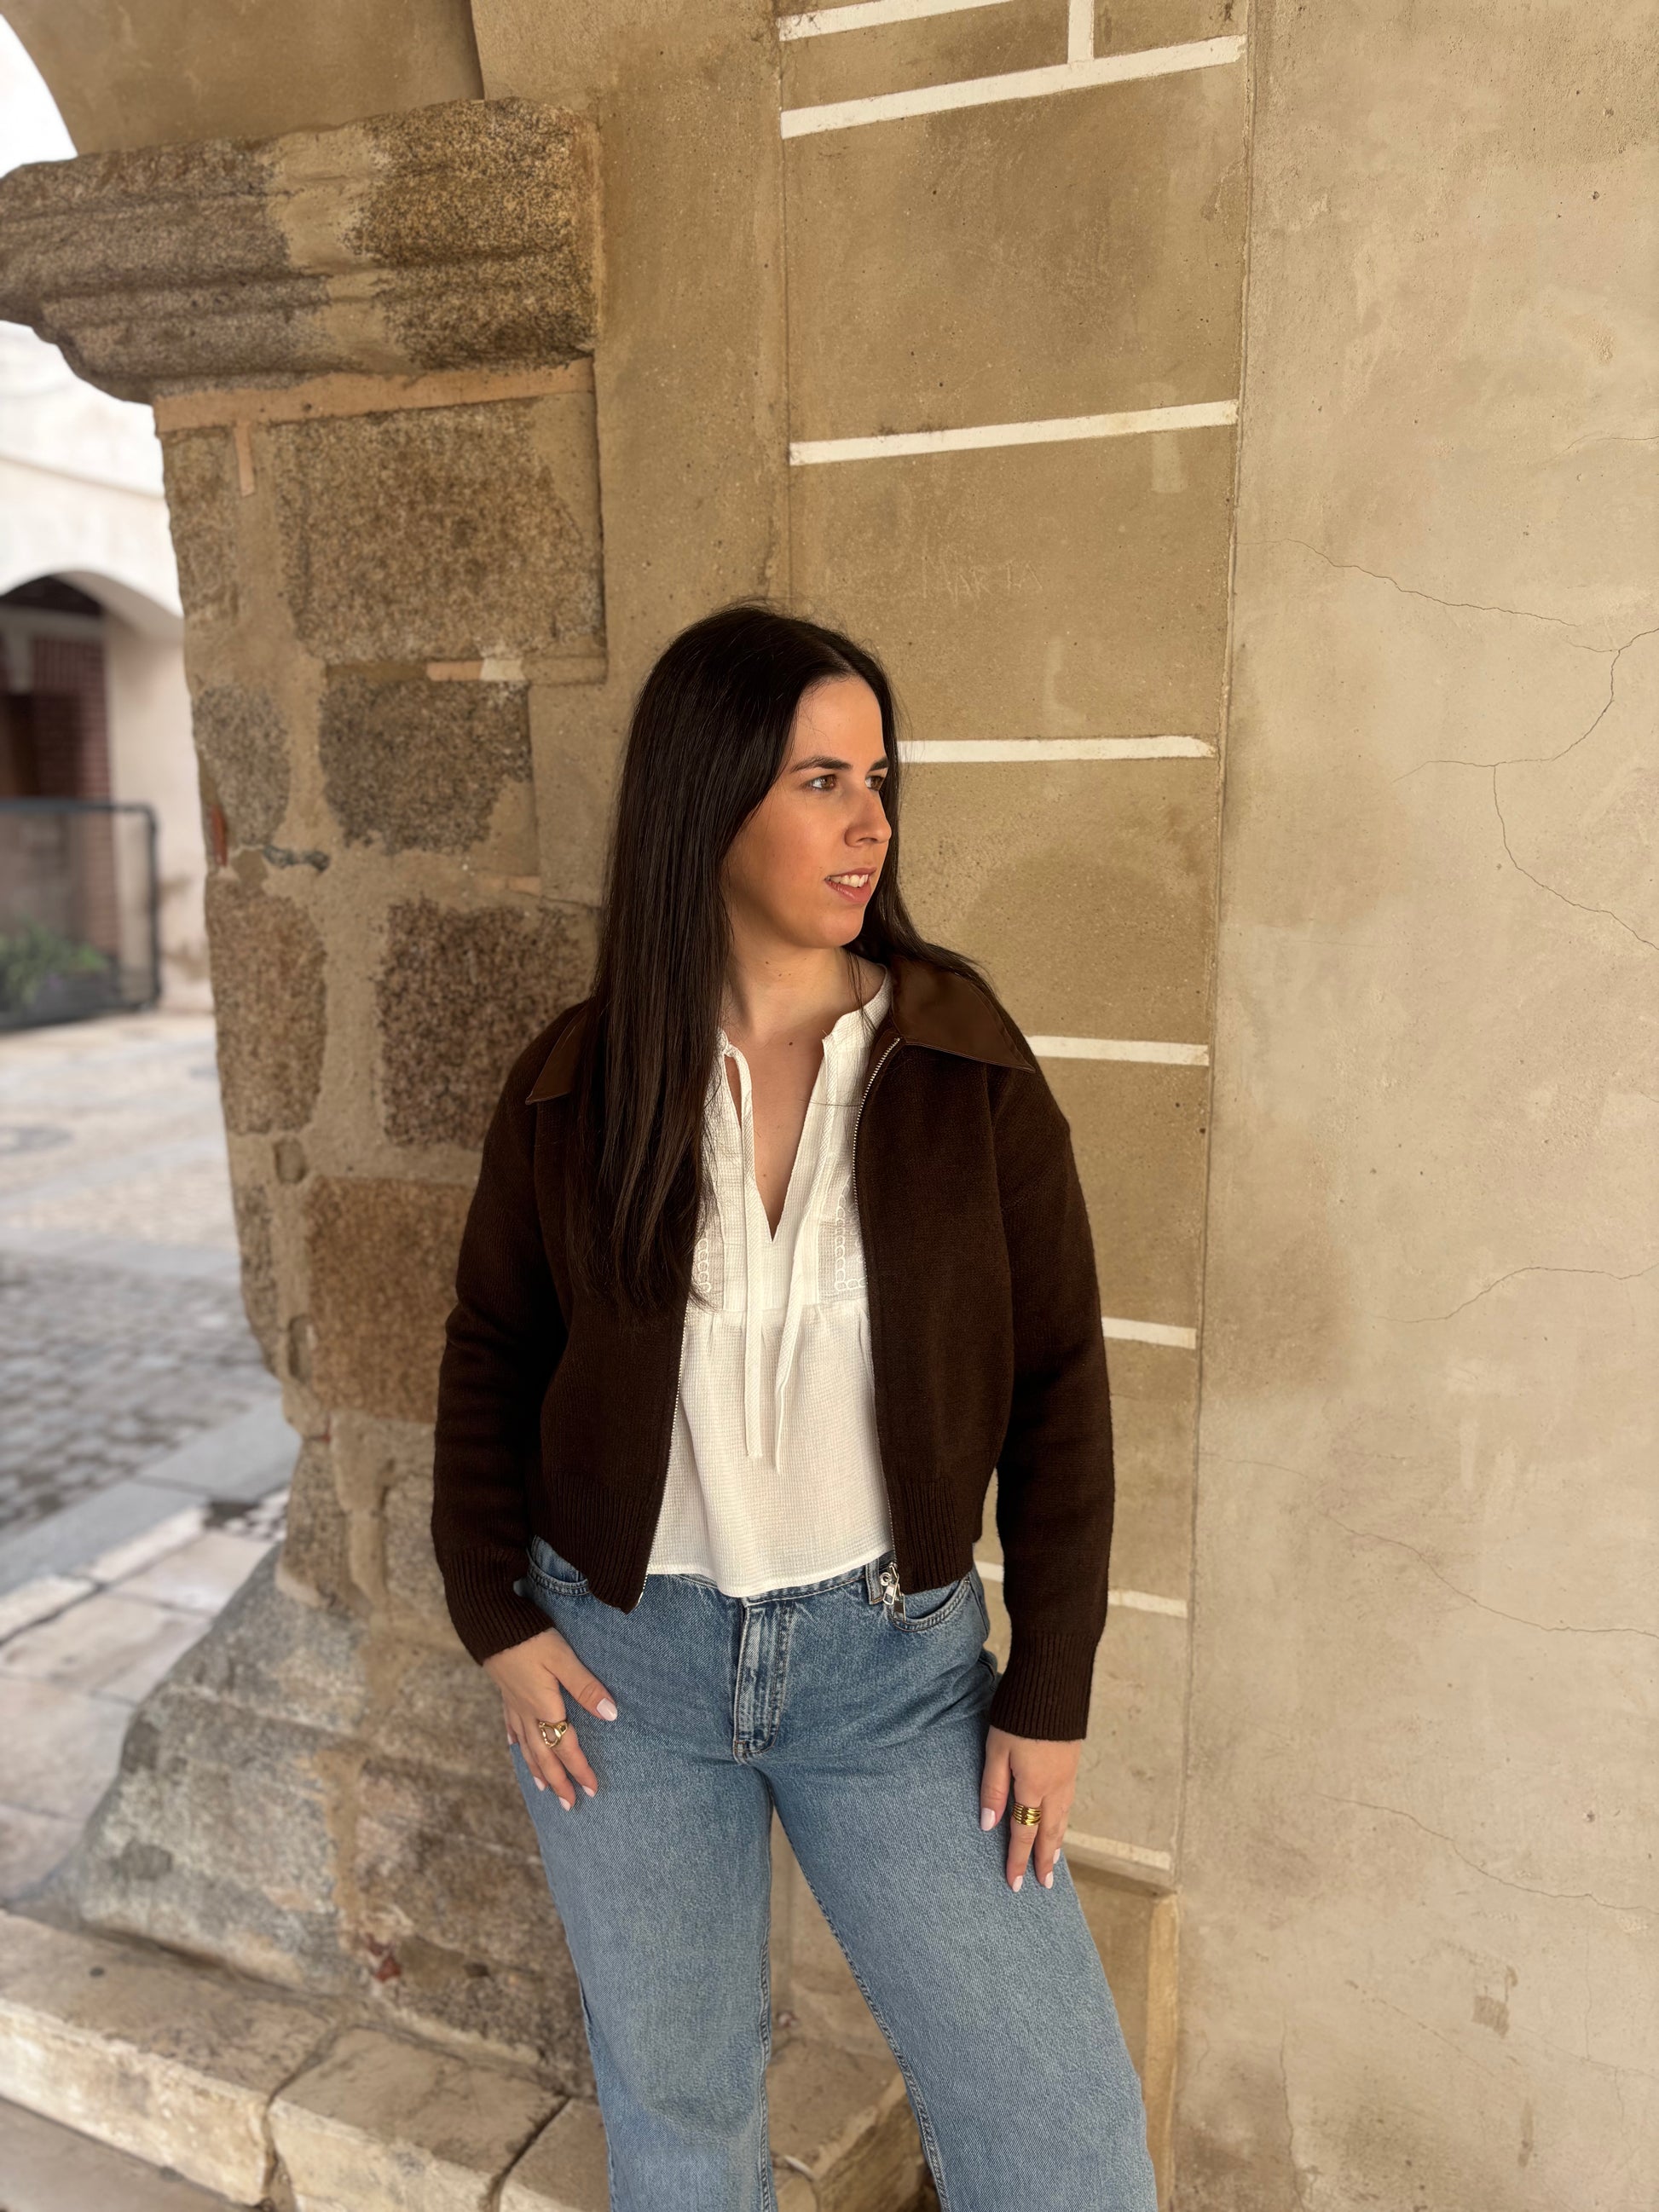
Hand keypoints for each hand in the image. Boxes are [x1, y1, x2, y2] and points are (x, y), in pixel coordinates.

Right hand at [483, 1625, 617, 1810]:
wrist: (492, 1624)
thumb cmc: (531, 1638)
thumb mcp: (563, 1659)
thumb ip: (586, 1687)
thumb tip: (611, 1715)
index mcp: (545, 1708)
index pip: (566, 1747)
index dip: (580, 1769)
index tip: (592, 1790)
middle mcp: (528, 1713)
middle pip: (544, 1756)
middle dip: (558, 1781)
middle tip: (569, 1805)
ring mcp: (514, 1705)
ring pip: (526, 1746)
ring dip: (537, 1769)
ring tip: (543, 1789)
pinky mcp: (506, 1693)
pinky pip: (512, 1726)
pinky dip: (516, 1741)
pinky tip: (515, 1747)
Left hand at [979, 1725, 1079, 1890]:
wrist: (1052, 1685)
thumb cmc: (1018, 1716)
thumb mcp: (996, 1750)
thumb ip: (993, 1789)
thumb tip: (988, 1825)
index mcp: (1033, 1787)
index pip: (1023, 1833)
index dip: (1018, 1859)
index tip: (1015, 1884)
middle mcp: (1054, 1787)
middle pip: (1049, 1832)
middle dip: (1044, 1860)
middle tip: (1044, 1884)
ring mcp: (1067, 1776)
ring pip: (1062, 1819)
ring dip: (1056, 1843)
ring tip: (1052, 1861)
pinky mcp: (1072, 1763)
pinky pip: (1068, 1804)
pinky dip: (1064, 1822)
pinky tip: (1060, 1823)